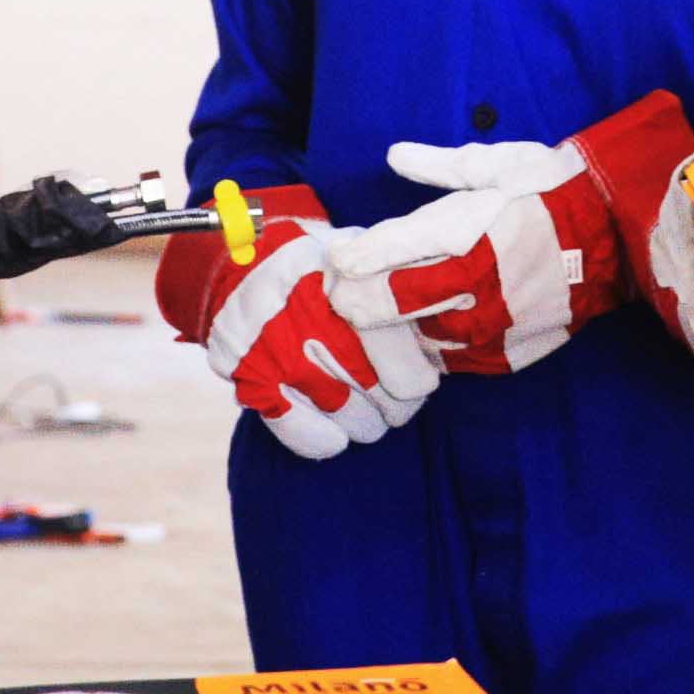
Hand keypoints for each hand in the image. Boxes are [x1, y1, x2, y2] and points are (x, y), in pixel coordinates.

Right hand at [154, 195, 442, 460]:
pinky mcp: (252, 378)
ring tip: (367, 407)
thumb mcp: (361, 254)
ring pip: (351, 420)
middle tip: (394, 396)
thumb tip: (453, 318)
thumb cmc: (317, 263)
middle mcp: (314, 323)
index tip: (420, 378)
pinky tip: (336, 432)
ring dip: (367, 421)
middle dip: (397, 404)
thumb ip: (402, 283)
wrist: (239, 259)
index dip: (419, 382)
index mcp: (351, 291)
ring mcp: (279, 354)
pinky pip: (301, 433)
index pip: (407, 374)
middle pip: (385, 401)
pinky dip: (325, 439)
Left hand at [359, 99, 693, 375]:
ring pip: (412, 339)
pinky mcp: (504, 353)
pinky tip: (431, 326)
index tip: (336, 257)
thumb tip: (394, 155)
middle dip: (354, 301)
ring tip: (386, 310)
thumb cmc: (551, 191)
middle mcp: (468, 288)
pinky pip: (450, 359)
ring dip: (392, 328)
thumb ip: (440, 167)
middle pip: (382, 309)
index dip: (349, 261)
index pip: (381, 258)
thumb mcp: (497, 165)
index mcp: (461, 235)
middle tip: (346, 290)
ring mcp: (486, 327)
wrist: (616, 237)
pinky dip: (433, 344)